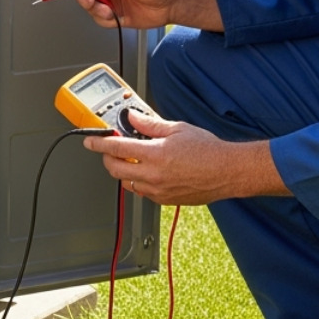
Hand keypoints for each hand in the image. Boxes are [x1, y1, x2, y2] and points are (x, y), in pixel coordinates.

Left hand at [82, 110, 288, 204]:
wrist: (228, 171)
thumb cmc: (208, 150)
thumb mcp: (177, 129)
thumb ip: (151, 124)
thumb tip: (133, 118)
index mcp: (155, 155)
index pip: (116, 149)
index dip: (99, 144)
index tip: (90, 141)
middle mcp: (153, 175)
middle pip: (115, 169)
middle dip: (107, 158)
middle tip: (111, 148)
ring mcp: (158, 190)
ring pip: (127, 182)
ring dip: (123, 170)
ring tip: (131, 159)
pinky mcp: (165, 200)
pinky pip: (142, 192)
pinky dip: (138, 181)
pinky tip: (147, 171)